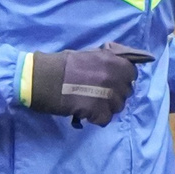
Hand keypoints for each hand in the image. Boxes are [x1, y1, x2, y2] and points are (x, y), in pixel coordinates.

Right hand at [24, 46, 152, 126]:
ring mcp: (107, 94)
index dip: (122, 79)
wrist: (42, 78)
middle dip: (115, 94)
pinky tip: (85, 112)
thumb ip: (108, 60)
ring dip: (106, 107)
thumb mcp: (90, 54)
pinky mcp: (97, 110)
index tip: (112, 82)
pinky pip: (105, 119)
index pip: (132, 74)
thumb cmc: (62, 64)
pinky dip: (96, 118)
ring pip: (118, 107)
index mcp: (112, 60)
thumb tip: (121, 68)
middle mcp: (114, 76)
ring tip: (91, 104)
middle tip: (99, 95)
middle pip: (126, 92)